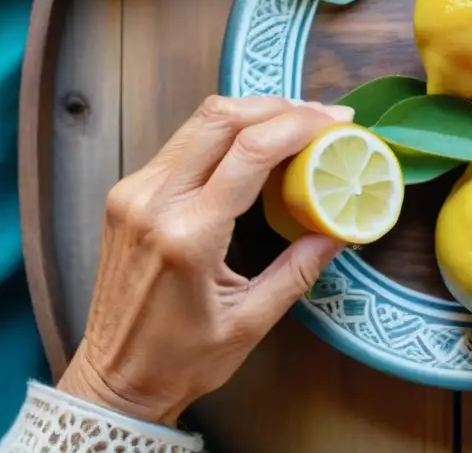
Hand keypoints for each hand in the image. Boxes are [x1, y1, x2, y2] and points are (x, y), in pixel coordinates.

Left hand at [57, 96, 352, 426]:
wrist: (114, 379)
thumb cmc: (182, 359)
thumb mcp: (252, 320)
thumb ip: (300, 268)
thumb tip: (343, 227)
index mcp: (188, 235)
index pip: (250, 151)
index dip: (300, 125)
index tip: (339, 123)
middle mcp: (155, 201)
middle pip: (221, 118)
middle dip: (280, 107)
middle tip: (325, 117)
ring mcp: (135, 192)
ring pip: (200, 122)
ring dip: (255, 112)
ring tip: (299, 123)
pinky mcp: (129, 192)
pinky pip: (184, 142)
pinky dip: (228, 132)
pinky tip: (259, 143)